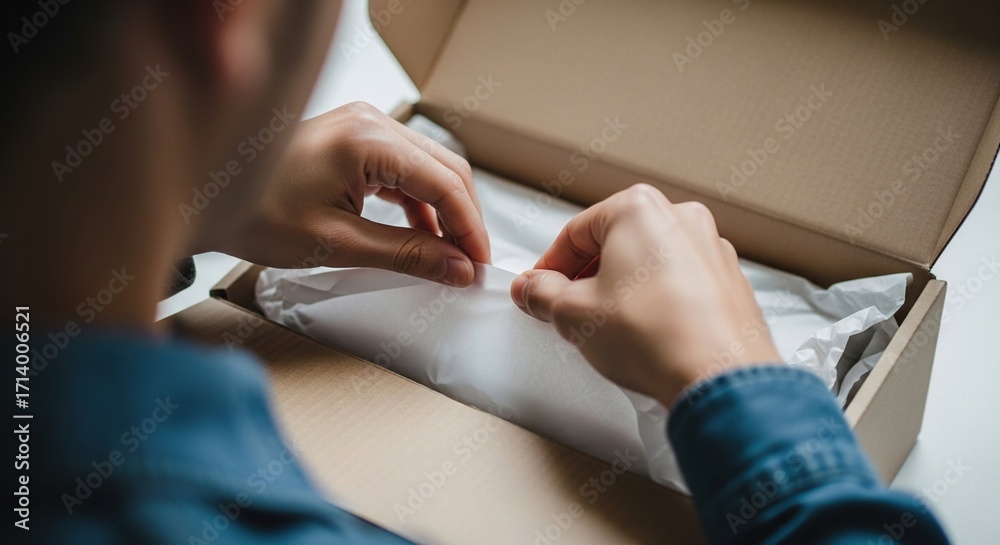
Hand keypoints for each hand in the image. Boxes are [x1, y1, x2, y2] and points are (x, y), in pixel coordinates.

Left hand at [221, 102, 490, 285]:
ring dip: (444, 210)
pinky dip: (419, 202)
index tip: (479, 265)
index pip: (444, 183)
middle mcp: (370, 122)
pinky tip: (422, 234)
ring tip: (449, 255)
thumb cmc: (254, 213)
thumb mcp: (337, 243)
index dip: (469, 228)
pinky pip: (404, 168)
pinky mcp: (354, 139)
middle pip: (445, 169)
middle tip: (469, 264)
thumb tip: (456, 267)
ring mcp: (363, 126)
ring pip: (429, 168)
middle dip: (464, 218)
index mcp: (366, 139)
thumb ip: (406, 254)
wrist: (205, 196)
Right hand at [510, 184, 779, 406]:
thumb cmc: (655, 336)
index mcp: (639, 208)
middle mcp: (680, 218)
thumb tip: (531, 288)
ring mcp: (712, 248)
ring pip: (649, 262)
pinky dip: (657, 301)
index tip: (539, 289)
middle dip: (587, 277)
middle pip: (615, 243)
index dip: (549, 266)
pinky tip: (645, 334)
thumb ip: (542, 294)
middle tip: (568, 310)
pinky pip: (680, 283)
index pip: (576, 232)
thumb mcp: (573, 314)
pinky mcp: (730, 281)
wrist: (718, 377)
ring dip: (622, 289)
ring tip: (608, 327)